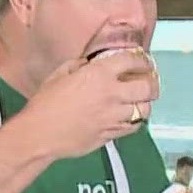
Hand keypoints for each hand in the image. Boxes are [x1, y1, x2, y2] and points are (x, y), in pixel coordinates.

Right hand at [12, 50, 161, 160]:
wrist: (40, 134)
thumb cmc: (45, 103)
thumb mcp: (60, 73)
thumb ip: (80, 65)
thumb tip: (90, 64)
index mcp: (99, 74)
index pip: (132, 60)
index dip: (142, 59)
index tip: (143, 60)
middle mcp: (112, 94)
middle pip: (147, 87)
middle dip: (152, 82)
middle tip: (149, 81)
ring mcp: (114, 116)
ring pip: (144, 109)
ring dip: (145, 103)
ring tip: (141, 100)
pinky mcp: (112, 134)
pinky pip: (134, 127)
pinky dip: (136, 120)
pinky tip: (131, 117)